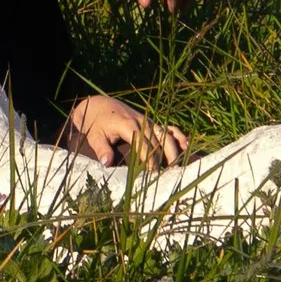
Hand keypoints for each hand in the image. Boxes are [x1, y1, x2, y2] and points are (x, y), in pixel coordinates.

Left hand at [60, 90, 190, 170]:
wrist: (101, 106)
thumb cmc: (97, 124)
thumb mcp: (94, 136)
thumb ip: (101, 148)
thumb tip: (107, 163)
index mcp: (128, 125)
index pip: (142, 145)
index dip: (149, 159)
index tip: (153, 174)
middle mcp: (142, 122)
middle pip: (157, 142)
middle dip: (164, 159)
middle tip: (169, 176)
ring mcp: (148, 121)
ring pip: (165, 135)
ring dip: (173, 149)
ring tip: (178, 166)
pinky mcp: (151, 122)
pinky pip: (167, 127)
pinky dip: (177, 135)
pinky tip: (186, 145)